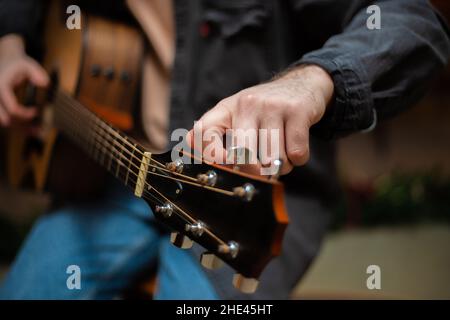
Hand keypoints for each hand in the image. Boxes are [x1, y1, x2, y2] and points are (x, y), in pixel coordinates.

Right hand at [0, 34, 48, 125]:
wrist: (6, 62)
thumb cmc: (17, 64)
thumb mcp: (28, 65)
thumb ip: (37, 73)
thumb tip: (44, 83)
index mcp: (1, 87)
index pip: (12, 108)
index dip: (25, 113)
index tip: (36, 111)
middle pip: (6, 119)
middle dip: (22, 125)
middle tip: (38, 127)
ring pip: (6, 122)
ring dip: (21, 129)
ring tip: (38, 132)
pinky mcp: (0, 107)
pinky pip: (8, 120)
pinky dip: (19, 126)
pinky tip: (33, 130)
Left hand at [187, 64, 333, 174]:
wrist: (301, 84)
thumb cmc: (264, 110)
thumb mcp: (237, 116)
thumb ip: (217, 137)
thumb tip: (196, 157)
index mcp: (227, 109)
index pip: (204, 132)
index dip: (211, 156)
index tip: (227, 167)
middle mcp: (247, 104)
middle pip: (243, 154)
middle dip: (254, 172)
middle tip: (262, 172)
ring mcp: (272, 106)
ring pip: (273, 158)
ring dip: (280, 167)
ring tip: (280, 156)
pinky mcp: (297, 111)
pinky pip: (296, 153)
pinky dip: (298, 159)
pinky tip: (294, 148)